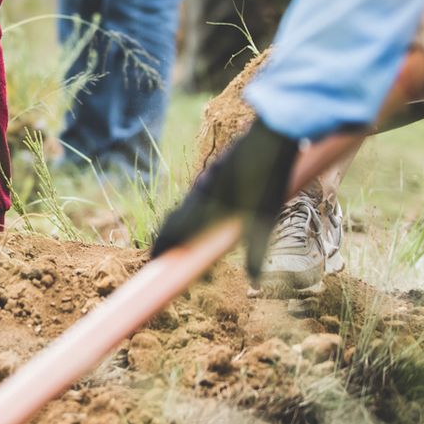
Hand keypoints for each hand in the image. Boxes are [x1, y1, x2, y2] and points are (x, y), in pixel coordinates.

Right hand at [150, 118, 298, 278]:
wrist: (269, 139)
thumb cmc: (267, 179)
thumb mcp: (265, 220)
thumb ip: (256, 252)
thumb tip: (255, 284)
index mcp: (204, 207)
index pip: (172, 231)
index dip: (160, 247)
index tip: (154, 262)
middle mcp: (199, 194)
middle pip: (173, 219)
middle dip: (166, 239)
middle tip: (165, 256)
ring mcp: (207, 181)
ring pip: (185, 207)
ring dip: (180, 226)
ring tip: (185, 241)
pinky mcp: (216, 174)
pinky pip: (196, 197)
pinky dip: (193, 213)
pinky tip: (207, 215)